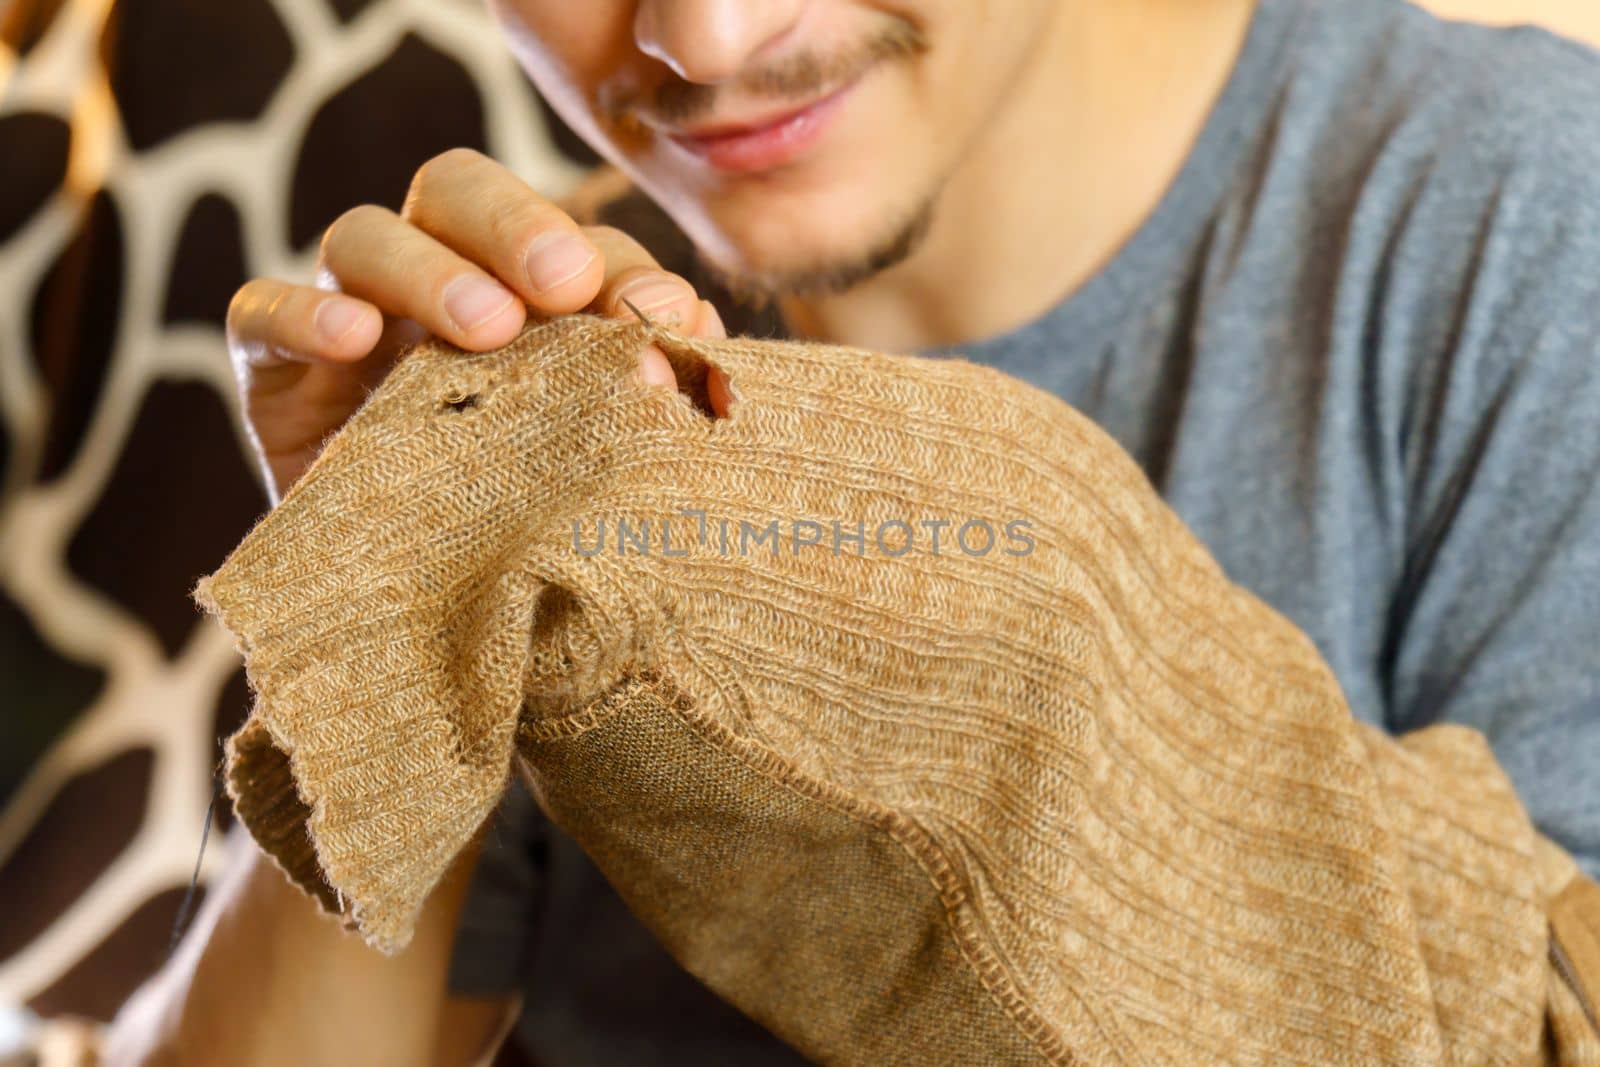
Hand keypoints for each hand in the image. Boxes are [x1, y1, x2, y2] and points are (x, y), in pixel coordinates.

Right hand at [225, 147, 729, 502]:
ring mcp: (351, 324)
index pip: (567, 239)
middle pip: (456, 192)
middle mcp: (434, 290)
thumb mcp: (594, 467)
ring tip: (486, 329)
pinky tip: (352, 339)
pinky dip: (303, 314)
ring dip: (429, 270)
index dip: (617, 261)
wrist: (432, 640)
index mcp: (523, 301)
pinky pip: (261, 313)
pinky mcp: (273, 378)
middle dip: (518, 224)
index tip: (661, 313)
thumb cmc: (531, 540)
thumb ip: (642, 394)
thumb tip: (702, 329)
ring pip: (363, 236)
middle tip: (565, 284)